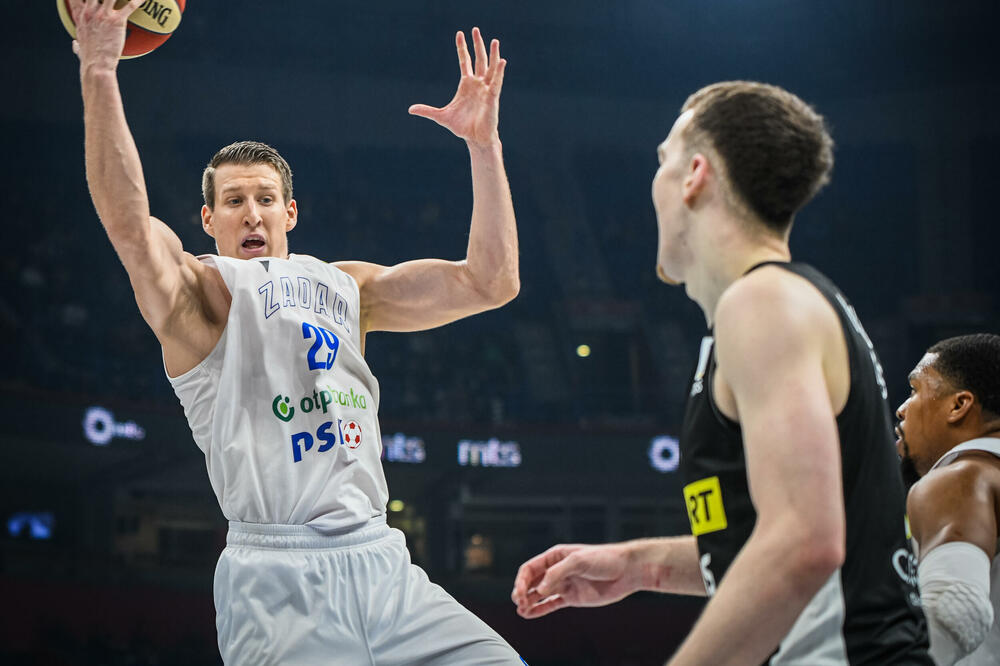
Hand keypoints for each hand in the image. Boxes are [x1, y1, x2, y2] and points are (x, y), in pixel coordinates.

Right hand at [69, 0, 143, 71]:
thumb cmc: (90, 59)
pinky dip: (139, 0)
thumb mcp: (80, 48)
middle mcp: (90, 12)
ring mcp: (103, 15)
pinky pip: (130, 5)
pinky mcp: (116, 21)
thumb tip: (75, 46)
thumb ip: (77, 44)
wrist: (97, 66)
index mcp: (81, 17)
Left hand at [409, 27, 506, 147]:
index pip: (465, 61)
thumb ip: (427, 110)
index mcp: (466, 84)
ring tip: (494, 41)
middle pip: (479, 59)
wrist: (475, 139)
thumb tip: (410, 109)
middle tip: (475, 29)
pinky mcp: (492, 97)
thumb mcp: (441, 116)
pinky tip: (502, 61)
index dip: (462, 47)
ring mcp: (486, 89)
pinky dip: (500, 72)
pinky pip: (497, 82)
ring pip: (491, 68)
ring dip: (493, 54)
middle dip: (477, 44)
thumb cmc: (462, 127)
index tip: (459, 34)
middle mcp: (478, 84)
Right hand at [511, 543, 638, 618]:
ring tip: (521, 611)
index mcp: (555, 556)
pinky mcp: (572, 597)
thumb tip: (540, 589)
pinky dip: (540, 609)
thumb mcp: (579, 561)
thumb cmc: (604, 559)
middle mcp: (557, 570)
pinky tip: (529, 614)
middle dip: (522, 592)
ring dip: (528, 602)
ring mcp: (564, 584)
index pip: (530, 568)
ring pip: (539, 594)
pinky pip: (551, 604)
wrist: (626, 571)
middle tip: (519, 602)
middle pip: (532, 582)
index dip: (521, 580)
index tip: (519, 593)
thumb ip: (557, 573)